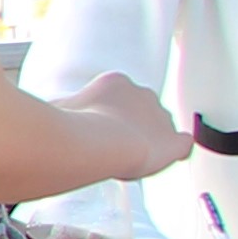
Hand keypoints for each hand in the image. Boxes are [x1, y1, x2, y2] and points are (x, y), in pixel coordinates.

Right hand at [49, 72, 187, 183]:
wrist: (98, 144)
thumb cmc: (74, 126)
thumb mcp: (60, 107)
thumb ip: (65, 107)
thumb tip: (54, 110)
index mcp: (116, 82)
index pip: (119, 95)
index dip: (109, 113)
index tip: (100, 126)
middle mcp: (143, 94)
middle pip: (142, 109)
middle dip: (131, 124)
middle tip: (114, 143)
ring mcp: (161, 117)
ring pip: (161, 126)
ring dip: (150, 138)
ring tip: (132, 156)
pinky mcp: (174, 141)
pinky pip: (183, 143)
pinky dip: (176, 149)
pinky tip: (170, 156)